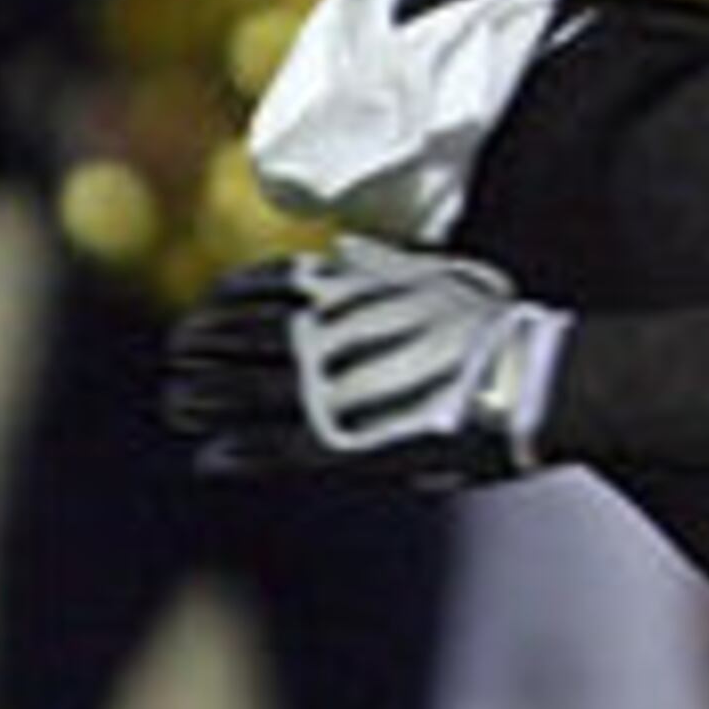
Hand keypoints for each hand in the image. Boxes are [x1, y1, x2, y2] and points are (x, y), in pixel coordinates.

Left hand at [164, 238, 559, 483]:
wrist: (531, 377)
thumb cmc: (499, 326)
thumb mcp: (438, 274)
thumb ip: (381, 265)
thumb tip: (344, 249)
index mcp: (348, 291)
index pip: (260, 287)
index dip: (224, 299)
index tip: (206, 308)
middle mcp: (324, 334)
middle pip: (233, 337)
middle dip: (197, 346)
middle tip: (177, 358)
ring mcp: (326, 390)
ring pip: (235, 392)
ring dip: (198, 398)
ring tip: (177, 407)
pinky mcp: (340, 444)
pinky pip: (267, 449)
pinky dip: (234, 453)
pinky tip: (210, 459)